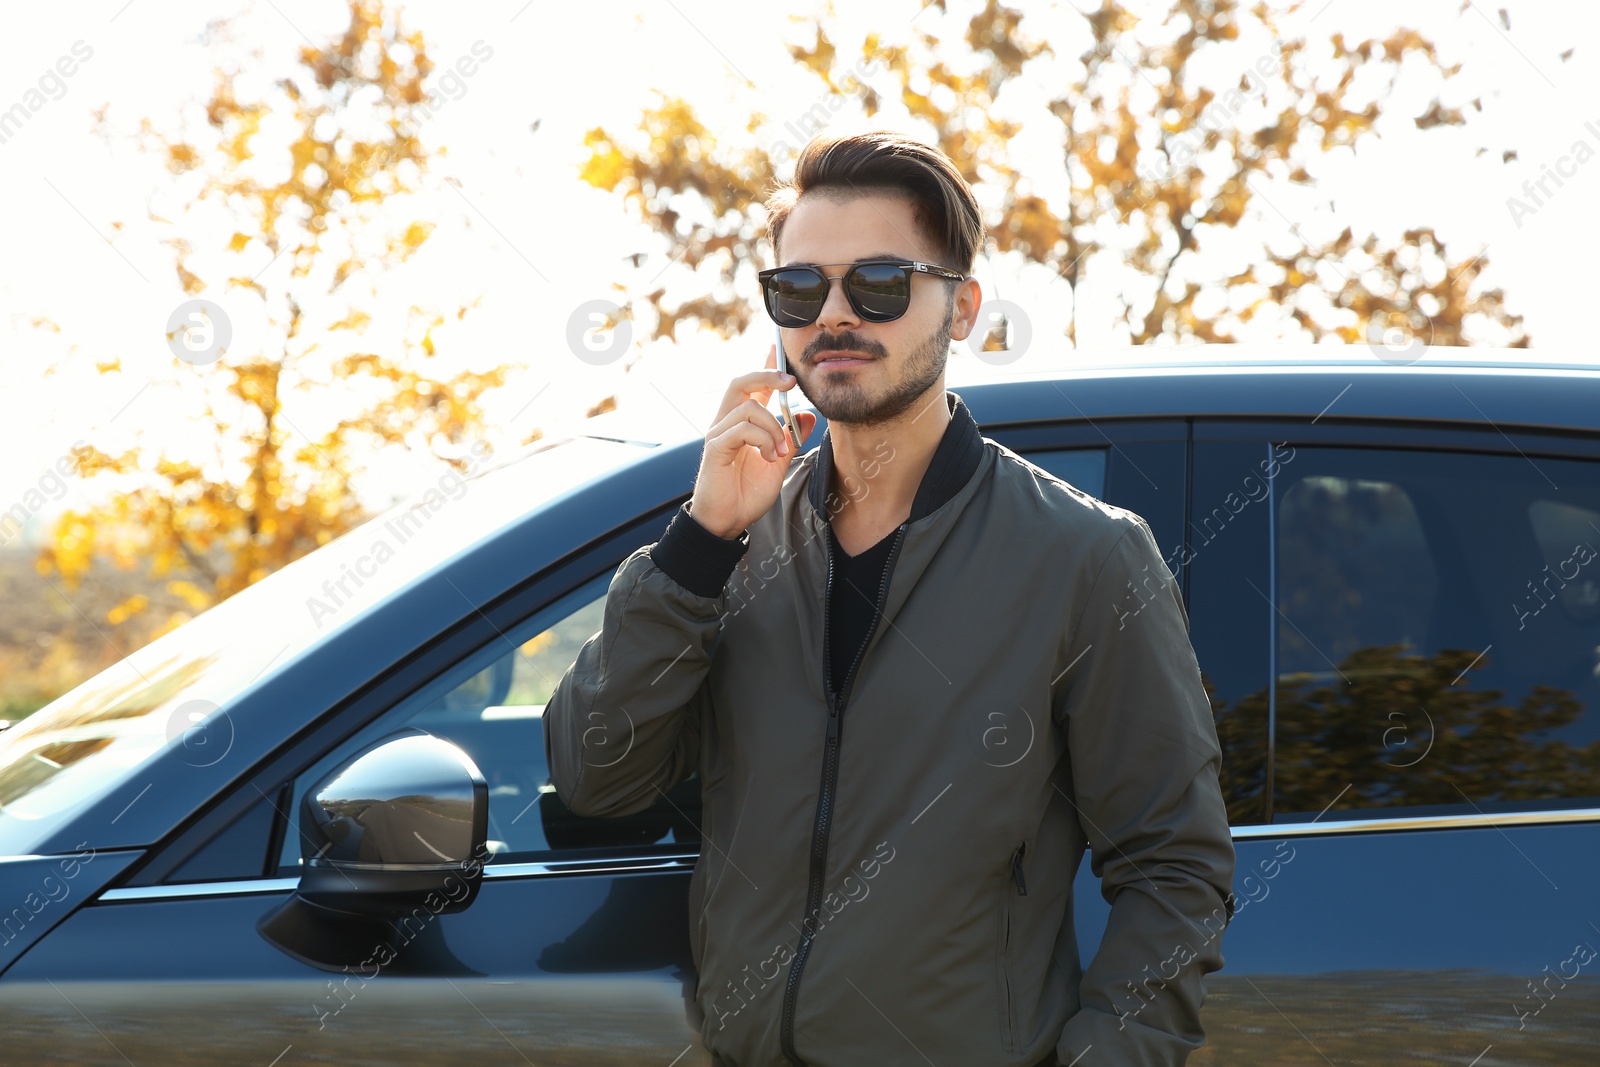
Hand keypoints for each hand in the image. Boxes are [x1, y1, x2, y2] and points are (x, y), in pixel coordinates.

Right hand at [688, 344, 817, 539]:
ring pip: (748, 407)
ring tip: (781, 450)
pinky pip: (742, 429)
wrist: (726, 522)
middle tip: (791, 382)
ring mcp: (719, 434)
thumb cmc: (746, 494)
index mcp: (740, 424)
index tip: (777, 349)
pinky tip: (769, 456)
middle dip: (767, 376)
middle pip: (741, 382)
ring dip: (774, 426)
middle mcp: (726, 423)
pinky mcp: (715, 448)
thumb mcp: (777, 463)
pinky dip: (763, 439)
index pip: (752, 387)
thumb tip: (807, 416)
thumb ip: (790, 439)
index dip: (765, 367)